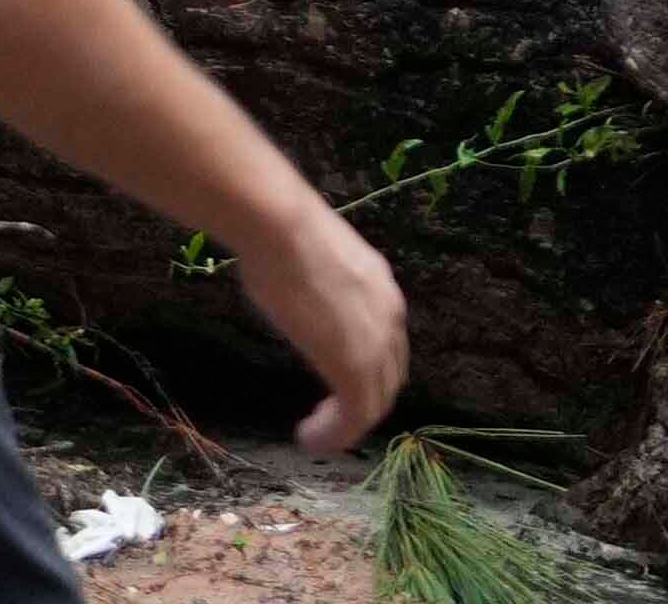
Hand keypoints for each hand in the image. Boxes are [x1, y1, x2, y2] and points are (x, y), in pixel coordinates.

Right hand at [239, 202, 408, 455]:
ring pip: (375, 400)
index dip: (366, 366)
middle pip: (388, 375)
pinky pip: (355, 415)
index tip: (337, 378)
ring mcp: (376, 344)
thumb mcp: (310, 258)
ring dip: (347, 424)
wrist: (278, 227)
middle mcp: (389, 318)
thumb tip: (288, 281)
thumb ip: (314, 282)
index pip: (386, 342)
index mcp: (381, 289)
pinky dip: (336, 434)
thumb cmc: (279, 231)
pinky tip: (311, 440)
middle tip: (330, 415)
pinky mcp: (354, 368)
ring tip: (317, 436)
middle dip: (362, 399)